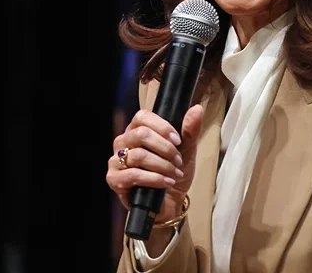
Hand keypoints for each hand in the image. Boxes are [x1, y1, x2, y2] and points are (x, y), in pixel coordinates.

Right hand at [106, 104, 203, 223]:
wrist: (170, 201)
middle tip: (178, 160)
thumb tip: (197, 109)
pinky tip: (166, 182)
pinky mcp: (114, 179)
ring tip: (175, 173)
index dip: (162, 127)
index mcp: (137, 130)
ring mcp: (115, 160)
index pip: (142, 117)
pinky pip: (133, 175)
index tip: (178, 140)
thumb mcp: (186, 150)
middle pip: (140, 134)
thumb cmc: (173, 172)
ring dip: (162, 165)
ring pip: (138, 155)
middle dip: (165, 149)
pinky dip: (154, 178)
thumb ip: (190, 130)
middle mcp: (123, 142)